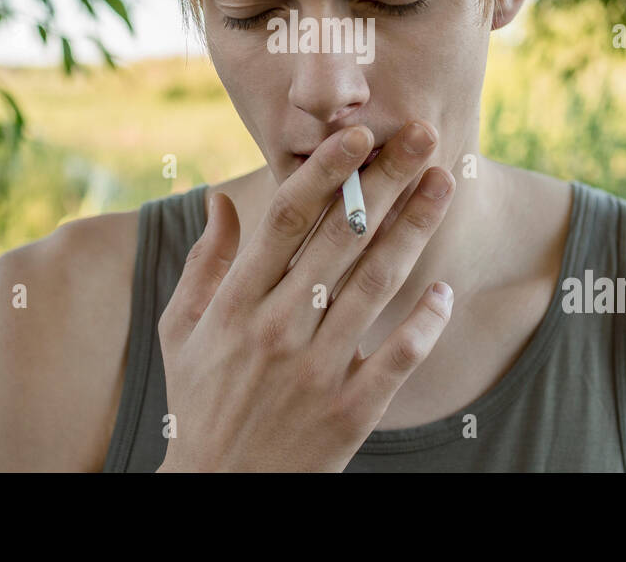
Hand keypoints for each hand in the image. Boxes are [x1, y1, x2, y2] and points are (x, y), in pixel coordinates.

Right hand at [155, 121, 455, 471]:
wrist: (219, 493)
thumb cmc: (199, 401)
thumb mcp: (181, 331)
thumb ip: (204, 262)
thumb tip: (219, 198)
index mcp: (236, 303)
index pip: (286, 220)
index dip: (324, 172)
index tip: (358, 133)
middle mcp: (277, 329)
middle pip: (340, 239)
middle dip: (384, 181)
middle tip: (422, 135)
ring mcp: (315, 371)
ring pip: (374, 286)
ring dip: (414, 231)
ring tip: (443, 184)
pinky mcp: (349, 412)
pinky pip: (397, 358)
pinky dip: (424, 324)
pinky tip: (443, 290)